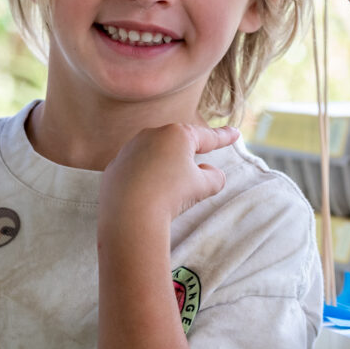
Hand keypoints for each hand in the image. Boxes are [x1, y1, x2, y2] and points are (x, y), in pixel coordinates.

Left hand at [99, 123, 236, 224]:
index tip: (235, 133)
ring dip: (164, 168)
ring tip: (167, 192)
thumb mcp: (203, 186)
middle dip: (188, 156)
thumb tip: (211, 173)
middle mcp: (151, 135)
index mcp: (177, 134)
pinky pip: (135, 170)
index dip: (223, 137)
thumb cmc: (171, 195)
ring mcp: (129, 149)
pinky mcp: (114, 167)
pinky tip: (146, 196)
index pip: (207, 137)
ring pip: (154, 155)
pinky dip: (143, 180)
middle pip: (178, 144)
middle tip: (196, 171)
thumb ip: (213, 177)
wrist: (130, 215)